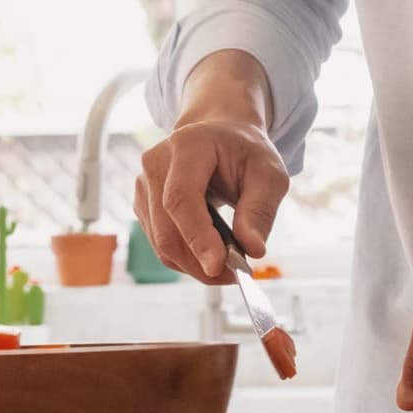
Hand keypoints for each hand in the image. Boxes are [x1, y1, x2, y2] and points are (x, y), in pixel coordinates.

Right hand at [135, 117, 289, 281]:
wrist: (222, 137)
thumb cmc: (245, 152)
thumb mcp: (269, 173)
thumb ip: (261, 209)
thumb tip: (253, 249)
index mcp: (188, 145)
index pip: (181, 197)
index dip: (197, 235)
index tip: (219, 265)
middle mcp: (156, 163)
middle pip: (166, 228)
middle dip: (200, 260)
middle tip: (235, 275)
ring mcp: (143, 185)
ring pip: (162, 243)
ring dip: (195, 265)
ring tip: (229, 265)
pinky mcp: (143, 205)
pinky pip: (161, 244)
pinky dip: (187, 259)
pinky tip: (212, 255)